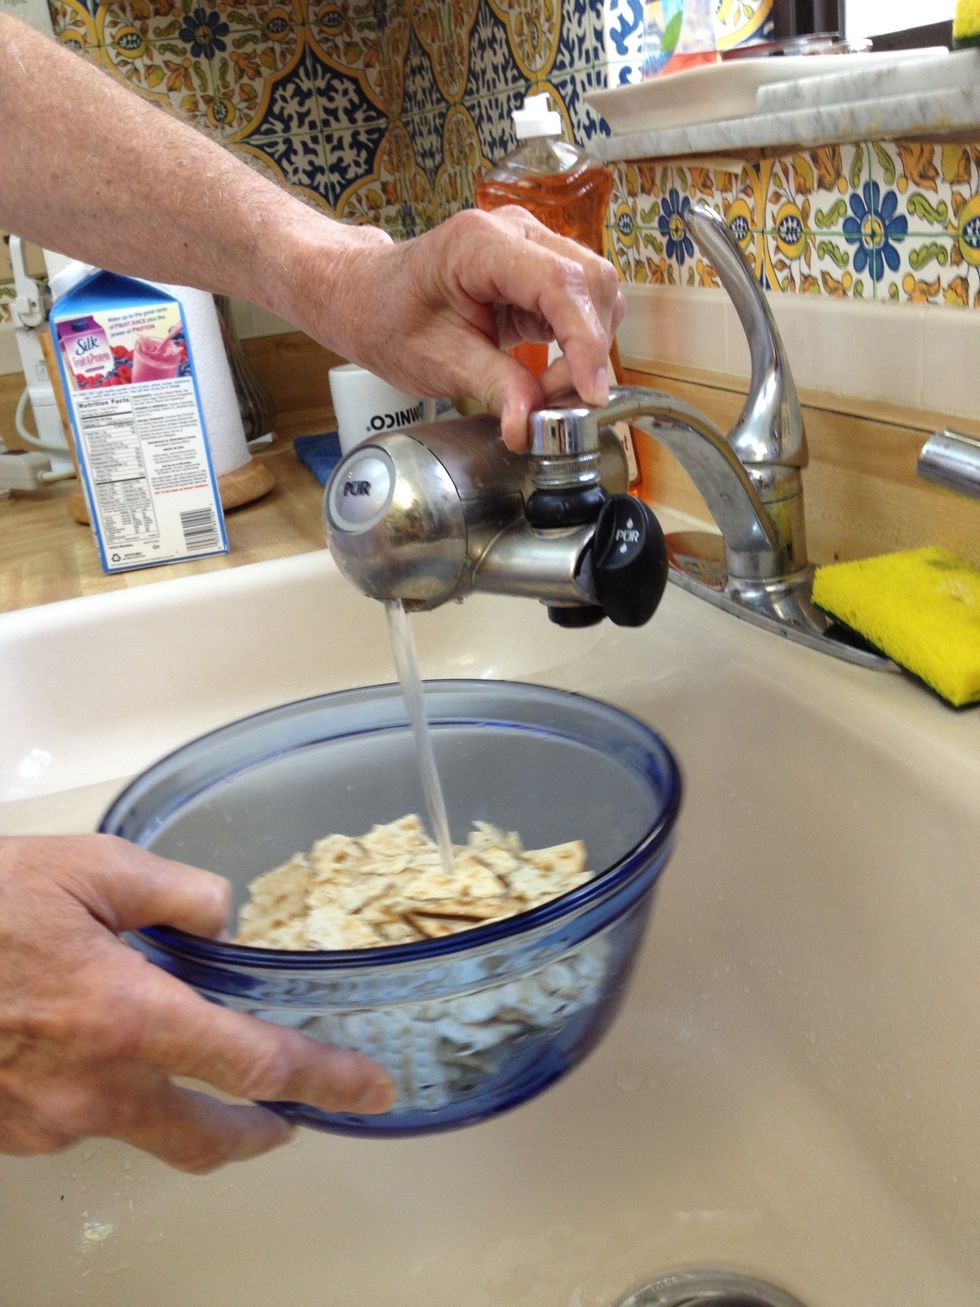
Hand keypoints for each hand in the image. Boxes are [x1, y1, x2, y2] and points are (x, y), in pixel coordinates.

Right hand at [0, 835, 394, 1170]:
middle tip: (288, 1118)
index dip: (324, 1079)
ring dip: (171, 1104)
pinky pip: (73, 1120)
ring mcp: (44, 1122)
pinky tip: (84, 1044)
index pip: (258, 1065)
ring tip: (175, 1053)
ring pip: (137, 1128)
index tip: (366, 1090)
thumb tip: (222, 914)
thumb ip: (173, 890)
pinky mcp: (4, 1133)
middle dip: (258, 1135)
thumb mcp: (86, 867)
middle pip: (207, 1140)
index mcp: (131, 1019)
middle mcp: (95, 1088)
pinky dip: (101, 1091)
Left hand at [298, 207, 624, 450]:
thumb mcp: (437, 362)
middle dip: (589, 348)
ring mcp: (531, 244)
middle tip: (558, 401)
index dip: (585, 341)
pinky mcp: (538, 267)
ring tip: (549, 388)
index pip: (560, 284)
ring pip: (595, 290)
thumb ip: (494, 387)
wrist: (367, 294)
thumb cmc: (388, 317)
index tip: (592, 393)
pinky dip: (579, 341)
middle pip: (590, 281)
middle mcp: (515, 231)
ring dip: (588, 346)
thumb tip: (531, 425)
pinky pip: (581, 300)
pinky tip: (552, 371)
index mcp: (480, 244)